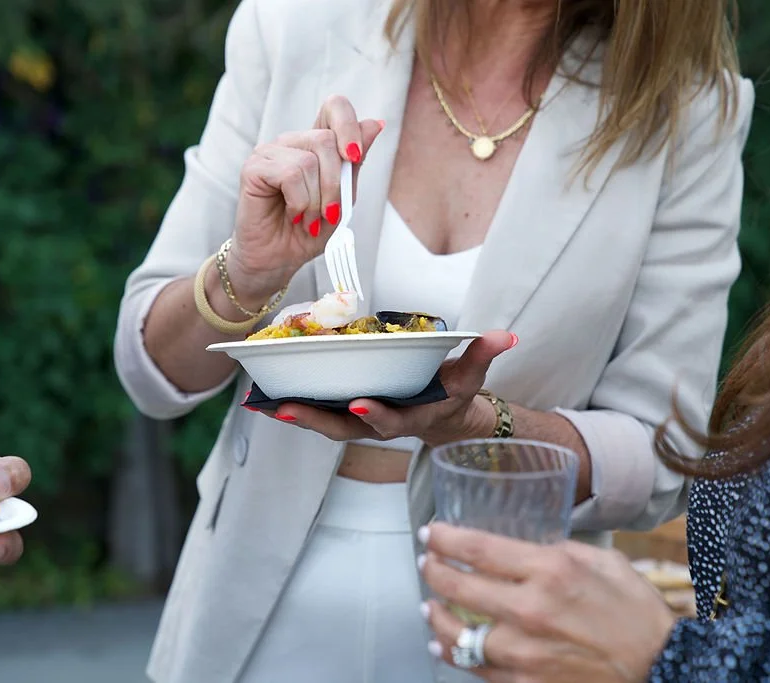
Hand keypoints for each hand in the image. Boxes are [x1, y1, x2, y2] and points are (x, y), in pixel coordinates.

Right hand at [229, 95, 384, 302]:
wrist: (278, 261)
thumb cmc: (307, 232)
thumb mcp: (343, 198)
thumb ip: (355, 163)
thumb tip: (375, 123)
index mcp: (314, 145)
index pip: (335, 107)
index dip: (349, 125)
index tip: (355, 156)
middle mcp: (292, 142)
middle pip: (327, 139)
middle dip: (335, 184)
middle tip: (328, 213)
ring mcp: (270, 152)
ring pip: (309, 160)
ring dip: (316, 199)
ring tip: (308, 219)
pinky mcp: (254, 168)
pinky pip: (290, 174)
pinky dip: (299, 201)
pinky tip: (293, 215)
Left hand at [253, 331, 516, 446]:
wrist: (442, 416)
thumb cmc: (454, 393)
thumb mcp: (471, 376)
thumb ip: (483, 355)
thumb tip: (506, 336)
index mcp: (411, 417)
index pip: (393, 420)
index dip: (377, 415)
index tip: (359, 405)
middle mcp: (379, 425)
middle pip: (344, 429)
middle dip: (315, 420)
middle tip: (286, 408)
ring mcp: (359, 422)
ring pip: (323, 423)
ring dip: (295, 414)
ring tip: (263, 403)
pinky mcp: (344, 413)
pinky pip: (316, 411)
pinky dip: (292, 406)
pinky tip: (264, 397)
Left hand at [419, 522, 676, 681]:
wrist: (664, 668)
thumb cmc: (636, 612)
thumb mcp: (602, 561)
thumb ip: (557, 550)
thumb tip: (524, 546)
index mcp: (550, 570)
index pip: (477, 548)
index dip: (444, 538)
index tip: (431, 532)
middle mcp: (531, 610)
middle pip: (458, 586)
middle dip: (433, 570)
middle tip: (427, 562)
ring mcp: (526, 653)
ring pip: (458, 634)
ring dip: (437, 616)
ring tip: (430, 605)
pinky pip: (477, 669)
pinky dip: (455, 655)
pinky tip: (445, 645)